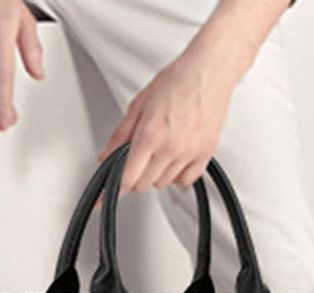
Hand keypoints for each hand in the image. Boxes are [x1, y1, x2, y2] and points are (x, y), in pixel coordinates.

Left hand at [93, 0, 288, 203]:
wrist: (209, 71)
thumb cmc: (177, 81)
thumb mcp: (139, 104)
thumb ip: (120, 135)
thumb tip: (105, 156)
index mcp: (149, 135)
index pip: (127, 177)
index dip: (114, 189)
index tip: (104, 199)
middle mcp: (170, 148)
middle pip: (144, 184)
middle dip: (136, 176)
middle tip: (137, 159)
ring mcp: (189, 153)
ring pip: (164, 184)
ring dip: (156, 174)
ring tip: (160, 152)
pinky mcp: (205, 154)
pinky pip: (186, 181)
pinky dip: (177, 176)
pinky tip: (175, 160)